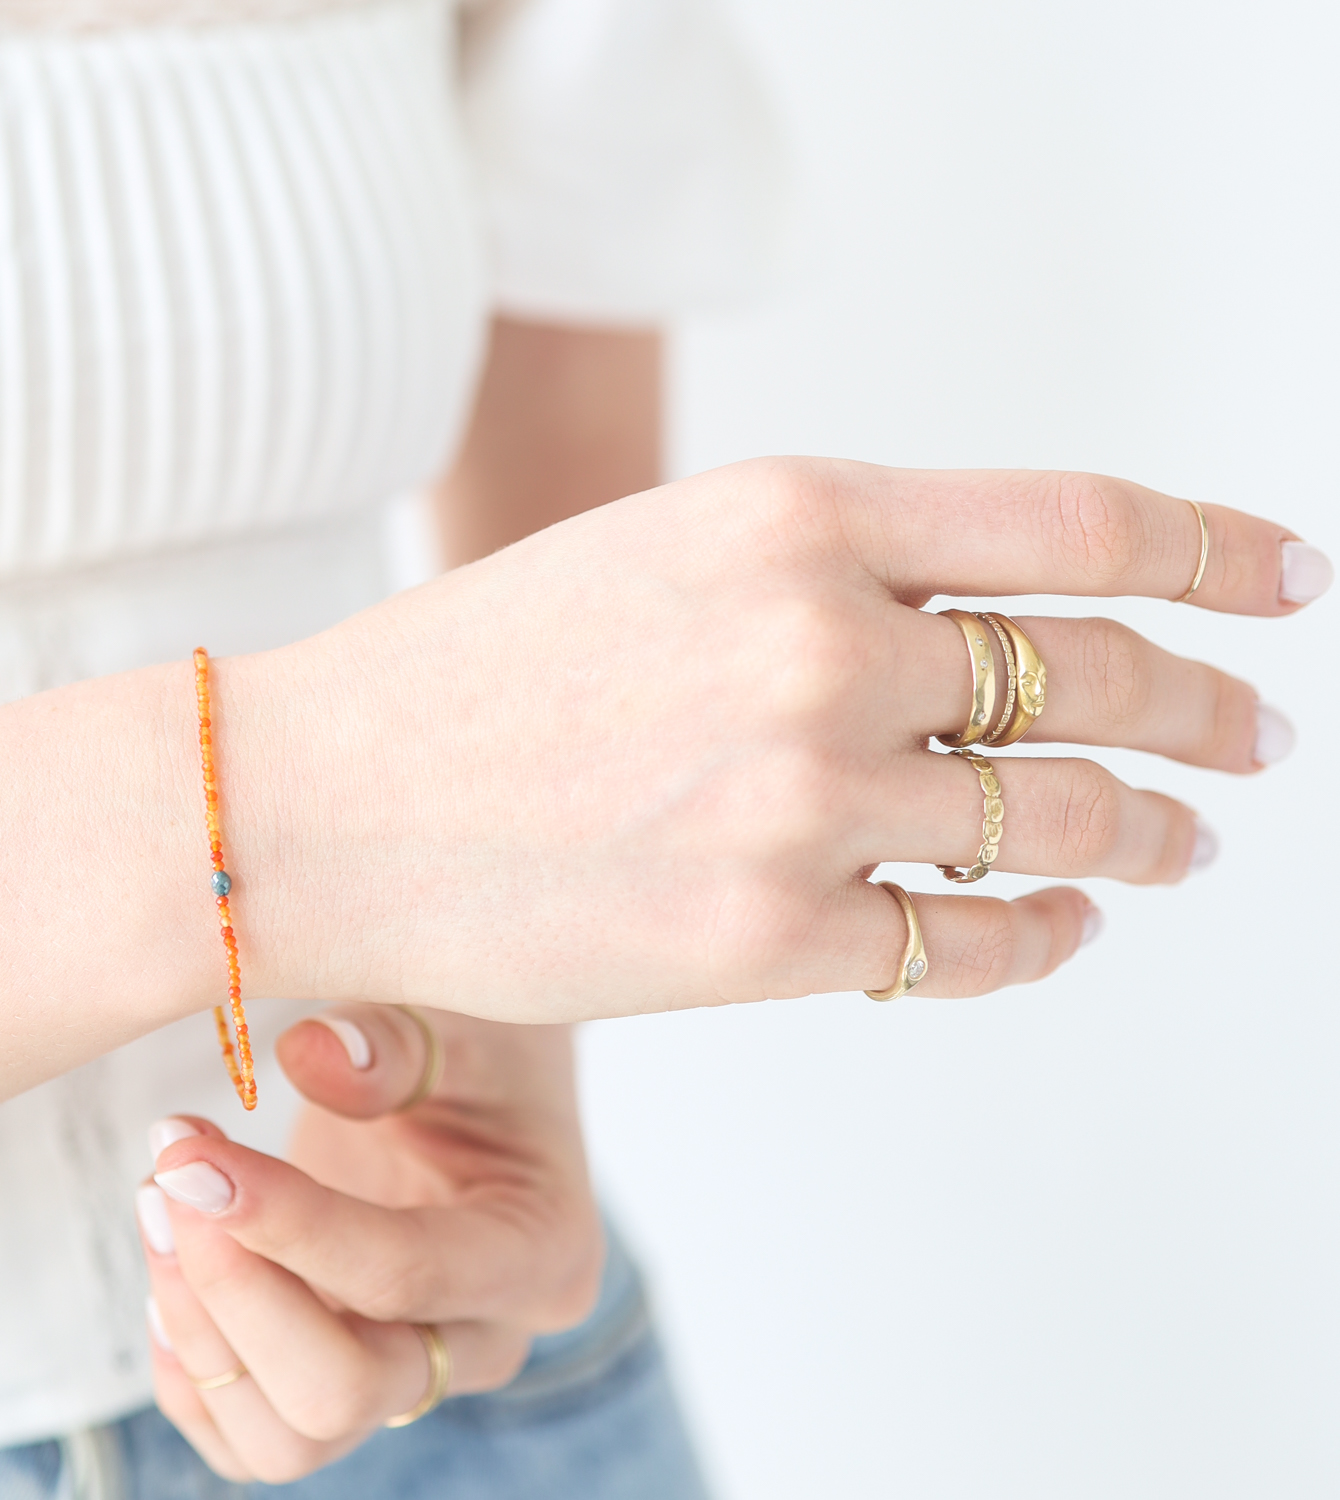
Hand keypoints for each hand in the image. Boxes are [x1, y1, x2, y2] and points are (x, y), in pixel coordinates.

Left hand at [136, 1007, 600, 1484]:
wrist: (487, 1083)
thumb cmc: (481, 1048)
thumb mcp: (459, 1022)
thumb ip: (394, 1043)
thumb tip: (308, 1054)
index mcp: (542, 1250)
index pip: (405, 1274)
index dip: (289, 1225)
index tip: (194, 1159)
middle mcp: (488, 1339)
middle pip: (345, 1390)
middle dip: (236, 1291)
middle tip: (171, 1176)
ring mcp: (419, 1375)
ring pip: (292, 1437)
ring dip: (202, 1332)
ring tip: (160, 1204)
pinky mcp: (354, 1385)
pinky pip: (255, 1437)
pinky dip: (194, 1371)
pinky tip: (172, 1266)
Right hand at [237, 460, 1326, 1017]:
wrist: (321, 800)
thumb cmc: (477, 674)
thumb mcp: (664, 556)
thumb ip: (833, 572)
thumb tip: (997, 630)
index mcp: (791, 515)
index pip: (1074, 520)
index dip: (1210, 546)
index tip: (1285, 579)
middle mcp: (818, 643)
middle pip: (1095, 673)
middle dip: (1205, 705)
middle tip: (1254, 734)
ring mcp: (801, 797)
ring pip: (1055, 820)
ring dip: (1145, 834)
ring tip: (1182, 842)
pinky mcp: (769, 940)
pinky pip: (969, 944)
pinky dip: (1041, 939)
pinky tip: (1065, 927)